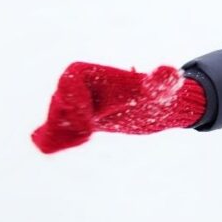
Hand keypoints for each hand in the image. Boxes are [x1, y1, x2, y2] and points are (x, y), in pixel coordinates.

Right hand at [31, 62, 205, 153]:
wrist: (148, 110)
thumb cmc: (152, 96)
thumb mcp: (158, 91)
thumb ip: (163, 82)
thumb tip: (171, 72)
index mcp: (90, 72)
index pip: (69, 80)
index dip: (75, 99)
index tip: (91, 119)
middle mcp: (77, 87)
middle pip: (59, 101)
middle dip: (68, 117)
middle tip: (89, 131)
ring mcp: (73, 105)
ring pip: (54, 118)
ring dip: (62, 131)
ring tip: (85, 137)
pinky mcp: (72, 122)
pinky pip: (50, 130)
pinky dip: (50, 140)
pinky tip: (50, 149)